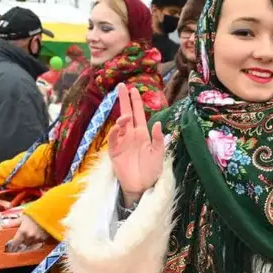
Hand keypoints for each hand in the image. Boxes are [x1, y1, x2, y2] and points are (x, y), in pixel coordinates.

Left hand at [4, 214, 49, 252]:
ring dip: (29, 242)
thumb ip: (13, 223)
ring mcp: (37, 239)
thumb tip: (2, 226)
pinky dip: (37, 241)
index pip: (15, 243)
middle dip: (22, 242)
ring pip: (31, 244)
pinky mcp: (44, 239)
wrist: (49, 213)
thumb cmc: (34, 214)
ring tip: (30, 236)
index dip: (13, 245)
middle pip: (23, 244)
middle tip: (23, 237)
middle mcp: (29, 237)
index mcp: (22, 232)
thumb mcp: (22, 217)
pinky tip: (37, 235)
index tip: (11, 247)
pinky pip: (38, 243)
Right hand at [108, 83, 164, 206]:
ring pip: (119, 126)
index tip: (134, 89)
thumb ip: (159, 138)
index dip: (136, 102)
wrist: (143, 186)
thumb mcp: (159, 153)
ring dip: (122, 119)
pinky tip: (118, 128)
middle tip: (121, 87)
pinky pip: (113, 140)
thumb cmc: (152, 170)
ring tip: (126, 116)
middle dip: (124, 101)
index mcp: (142, 134)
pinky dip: (114, 133)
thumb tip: (158, 123)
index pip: (138, 114)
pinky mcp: (115, 152)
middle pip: (126, 114)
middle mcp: (131, 135)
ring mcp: (122, 142)